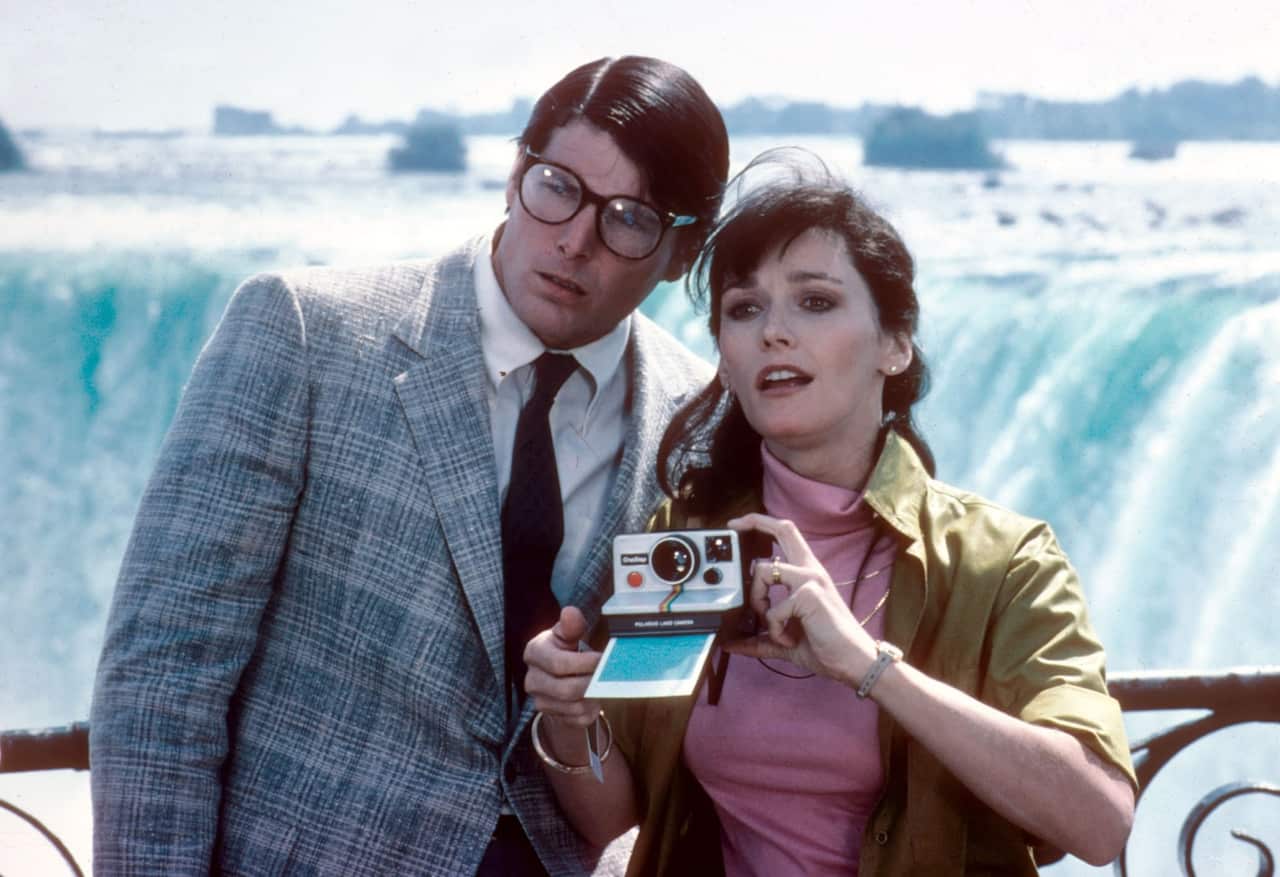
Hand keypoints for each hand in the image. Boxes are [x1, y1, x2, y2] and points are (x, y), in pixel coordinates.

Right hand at [523, 606, 601, 729]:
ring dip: (593, 697)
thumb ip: (571, 626)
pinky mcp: (551, 716)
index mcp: (534, 653)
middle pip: (567, 690)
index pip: (559, 664)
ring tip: (601, 685)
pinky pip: (578, 719)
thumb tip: (570, 612)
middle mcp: (532, 680)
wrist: (558, 677)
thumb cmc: (564, 650)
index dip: (584, 663)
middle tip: (606, 675)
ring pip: (574, 707)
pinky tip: (593, 698)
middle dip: (591, 683)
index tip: (601, 659)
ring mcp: (540, 701)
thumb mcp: (567, 635)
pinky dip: (591, 710)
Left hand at [721, 513, 876, 684]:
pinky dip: (773, 630)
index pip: (786, 535)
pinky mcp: (808, 595)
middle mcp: (809, 570)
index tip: (738, 525)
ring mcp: (810, 580)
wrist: (853, 662)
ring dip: (757, 601)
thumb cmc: (826, 647)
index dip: (761, 523)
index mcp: (806, 574)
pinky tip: (788, 640)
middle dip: (754, 522)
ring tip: (773, 624)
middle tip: (733, 527)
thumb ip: (761, 638)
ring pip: (762, 570)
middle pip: (783, 528)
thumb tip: (732, 643)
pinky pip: (772, 610)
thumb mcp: (785, 640)